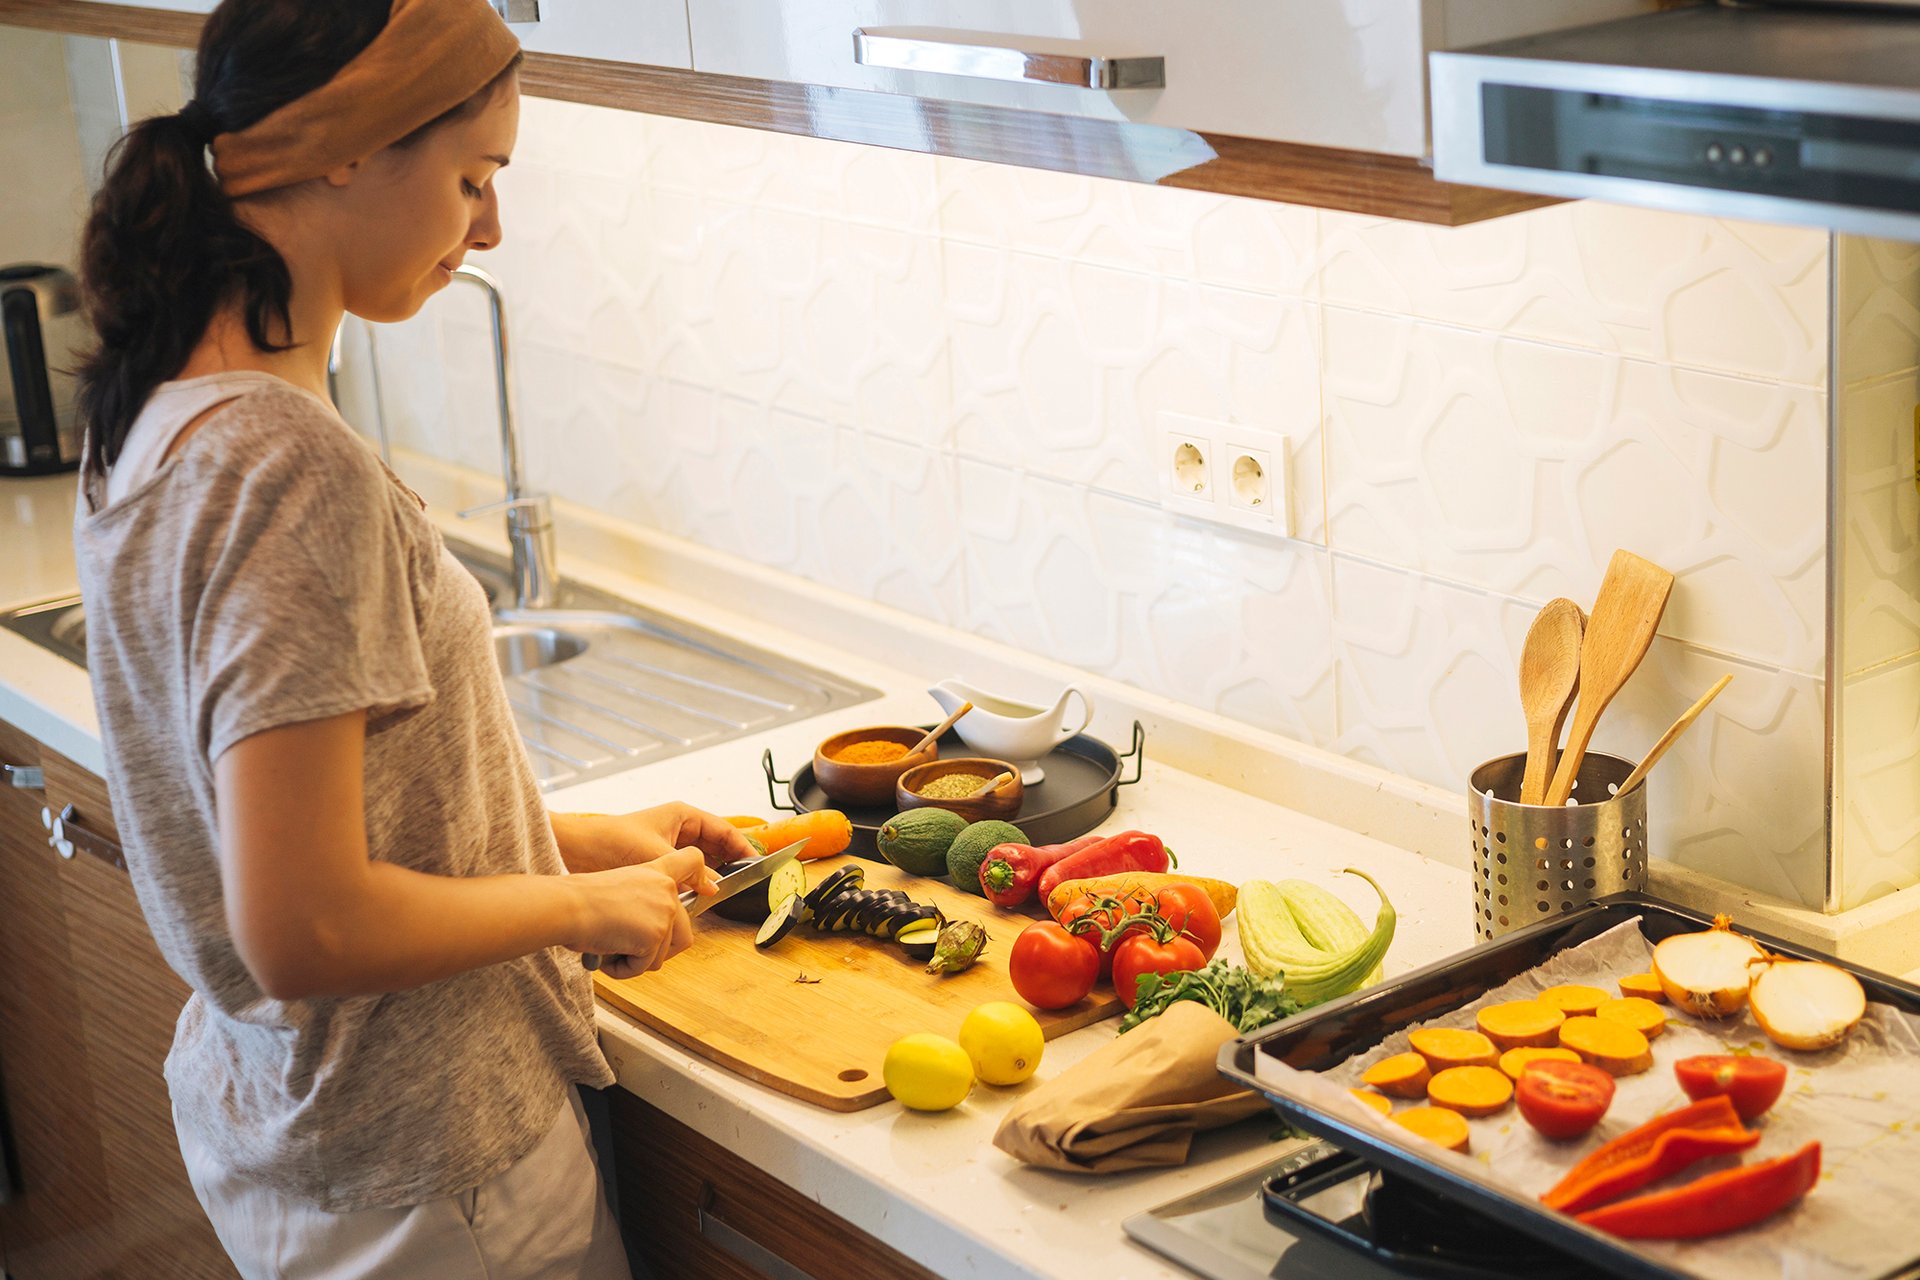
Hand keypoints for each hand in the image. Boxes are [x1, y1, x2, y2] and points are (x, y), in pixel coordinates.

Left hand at [552, 802, 757, 873]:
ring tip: (728, 891)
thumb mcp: (657, 855)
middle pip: (716, 844)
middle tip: (747, 882)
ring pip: (702, 860)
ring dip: (714, 874)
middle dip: (731, 862)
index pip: (723, 829)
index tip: (757, 863)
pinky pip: (686, 872)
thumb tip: (715, 889)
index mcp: (682, 815)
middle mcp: (679, 828)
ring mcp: (669, 845)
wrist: (576, 851)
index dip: (742, 846)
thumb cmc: (612, 841)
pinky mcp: (658, 862)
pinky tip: (702, 897)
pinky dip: (696, 883)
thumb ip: (690, 873)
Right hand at [570, 846, 717, 978]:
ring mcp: (665, 912)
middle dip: (655, 950)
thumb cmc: (579, 900)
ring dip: (636, 960)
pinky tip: (608, 957)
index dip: (701, 877)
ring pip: (662, 955)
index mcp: (656, 872)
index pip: (692, 861)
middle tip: (626, 948)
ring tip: (610, 948)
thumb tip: (650, 932)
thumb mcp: (618, 887)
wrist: (567, 906)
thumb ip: (644, 900)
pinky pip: (646, 966)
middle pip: (683, 933)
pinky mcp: (656, 935)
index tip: (707, 889)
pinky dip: (625, 970)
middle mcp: (666, 890)